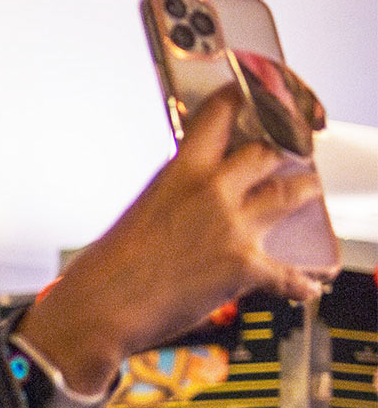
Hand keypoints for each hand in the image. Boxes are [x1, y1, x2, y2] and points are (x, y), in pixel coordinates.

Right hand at [16, 86, 326, 393]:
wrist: (99, 310)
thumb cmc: (105, 270)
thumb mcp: (139, 213)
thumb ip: (174, 197)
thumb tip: (193, 204)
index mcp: (180, 174)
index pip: (219, 117)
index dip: (239, 101)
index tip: (248, 96)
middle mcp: (212, 193)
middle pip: (268, 154)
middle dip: (281, 155)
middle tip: (285, 158)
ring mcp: (233, 228)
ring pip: (292, 195)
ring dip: (304, 194)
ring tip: (308, 193)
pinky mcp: (246, 268)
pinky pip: (289, 274)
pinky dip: (300, 284)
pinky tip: (308, 286)